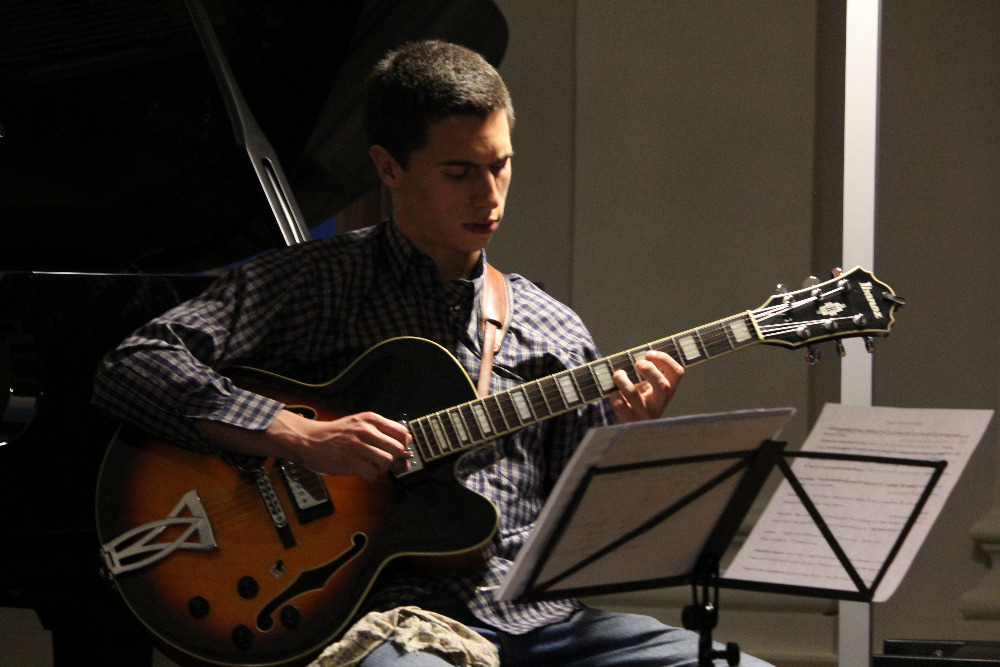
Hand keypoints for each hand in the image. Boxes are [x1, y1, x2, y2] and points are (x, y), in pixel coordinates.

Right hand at [200, 410, 410, 481]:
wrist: (307, 439)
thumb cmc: (333, 434)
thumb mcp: (358, 423)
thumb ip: (378, 431)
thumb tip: (403, 444)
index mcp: (370, 419)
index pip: (401, 432)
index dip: (404, 444)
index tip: (399, 451)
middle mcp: (366, 430)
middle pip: (398, 449)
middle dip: (395, 459)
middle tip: (385, 462)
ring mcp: (358, 446)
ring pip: (387, 462)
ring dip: (382, 468)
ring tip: (371, 466)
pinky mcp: (350, 462)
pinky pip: (373, 474)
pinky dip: (370, 477)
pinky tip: (362, 472)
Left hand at [609, 349, 683, 422]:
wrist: (625, 429)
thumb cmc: (636, 402)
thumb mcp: (647, 388)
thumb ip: (646, 374)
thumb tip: (634, 354)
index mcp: (666, 393)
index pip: (677, 373)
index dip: (665, 360)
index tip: (649, 354)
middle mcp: (659, 405)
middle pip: (663, 386)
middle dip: (649, 370)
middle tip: (637, 364)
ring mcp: (644, 415)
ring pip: (633, 394)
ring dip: (622, 379)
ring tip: (618, 374)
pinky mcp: (628, 421)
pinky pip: (619, 404)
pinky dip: (613, 394)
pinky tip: (612, 392)